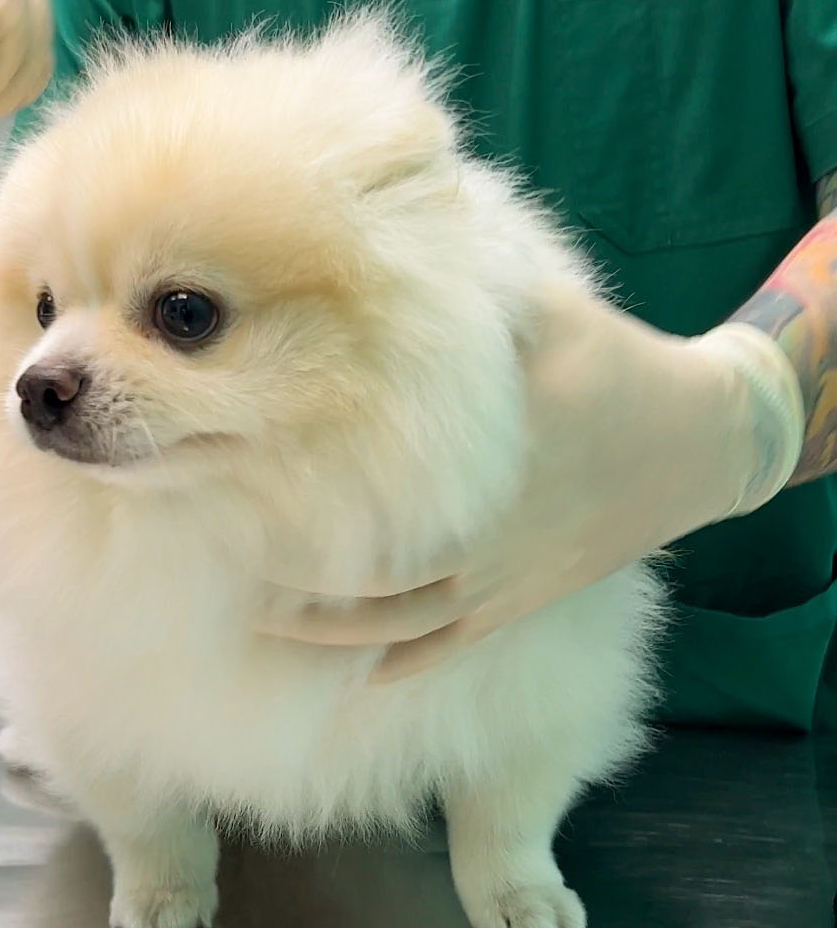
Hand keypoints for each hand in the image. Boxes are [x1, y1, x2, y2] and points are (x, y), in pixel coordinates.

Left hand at [269, 283, 804, 680]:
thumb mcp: (549, 308)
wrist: (699, 442)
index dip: (297, 479)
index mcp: (474, 455)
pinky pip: (454, 641)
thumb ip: (474, 288)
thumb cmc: (616, 367)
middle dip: (294, 567)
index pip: (370, 476)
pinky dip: (404, 661)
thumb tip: (389, 253)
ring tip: (265, 618)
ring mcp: (502, 573)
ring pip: (399, 617)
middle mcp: (480, 526)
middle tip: (227, 554)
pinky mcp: (523, 597)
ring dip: (331, 627)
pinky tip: (359, 674)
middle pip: (369, 563)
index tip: (239, 470)